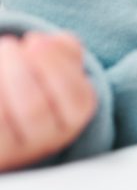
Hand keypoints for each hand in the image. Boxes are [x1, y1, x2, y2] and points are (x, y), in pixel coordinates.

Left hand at [0, 32, 95, 171]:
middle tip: (8, 44)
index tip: (35, 39)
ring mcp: (17, 151)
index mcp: (75, 116)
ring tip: (1, 52)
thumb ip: (65, 48)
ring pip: (3, 120)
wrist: (16, 112)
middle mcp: (49, 139)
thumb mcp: (62, 62)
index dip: (55, 64)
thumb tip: (46, 43)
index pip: (76, 97)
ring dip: (1, 80)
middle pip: (35, 109)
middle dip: (20, 72)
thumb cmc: (43, 81)